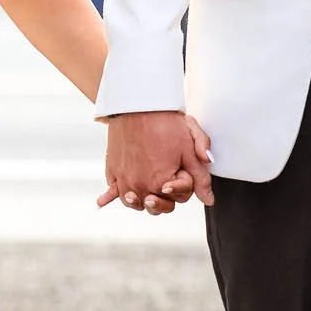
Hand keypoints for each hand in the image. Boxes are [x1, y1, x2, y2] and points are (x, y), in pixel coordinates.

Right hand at [98, 111, 213, 215]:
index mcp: (160, 184)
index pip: (178, 198)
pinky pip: (112, 190)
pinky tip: (102, 202)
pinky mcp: (112, 171)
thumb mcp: (189, 149)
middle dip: (165, 198)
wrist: (138, 104)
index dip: (184, 185)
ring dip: (141, 200)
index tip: (181, 169)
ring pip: (134, 203)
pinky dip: (110, 196)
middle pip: (156, 206)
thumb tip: (208, 200)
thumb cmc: (165, 123)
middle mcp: (139, 187)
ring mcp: (123, 180)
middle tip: (167, 186)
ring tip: (146, 194)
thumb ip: (201, 178)